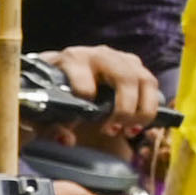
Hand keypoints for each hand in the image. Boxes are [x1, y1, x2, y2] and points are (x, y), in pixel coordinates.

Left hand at [41, 44, 163, 134]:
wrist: (58, 70)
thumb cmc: (50, 90)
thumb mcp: (43, 107)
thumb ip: (49, 126)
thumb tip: (67, 140)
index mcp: (72, 59)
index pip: (84, 81)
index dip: (86, 102)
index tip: (78, 122)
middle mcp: (100, 54)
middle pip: (125, 78)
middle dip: (124, 109)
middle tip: (113, 130)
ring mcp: (121, 58)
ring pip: (145, 80)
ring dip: (142, 110)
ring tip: (129, 131)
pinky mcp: (135, 66)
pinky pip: (152, 85)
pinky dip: (149, 107)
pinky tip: (137, 126)